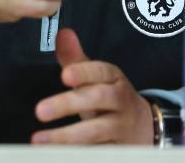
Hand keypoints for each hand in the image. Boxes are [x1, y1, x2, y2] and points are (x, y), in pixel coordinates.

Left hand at [32, 28, 153, 143]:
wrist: (145, 127)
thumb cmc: (111, 98)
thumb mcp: (97, 78)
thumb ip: (76, 58)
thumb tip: (62, 33)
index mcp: (113, 79)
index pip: (101, 71)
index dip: (84, 72)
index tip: (65, 75)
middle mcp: (120, 101)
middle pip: (96, 100)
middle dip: (68, 104)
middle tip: (40, 111)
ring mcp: (120, 128)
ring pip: (96, 131)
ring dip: (66, 137)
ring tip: (39, 140)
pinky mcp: (118, 151)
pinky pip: (98, 153)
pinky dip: (78, 155)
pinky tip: (57, 156)